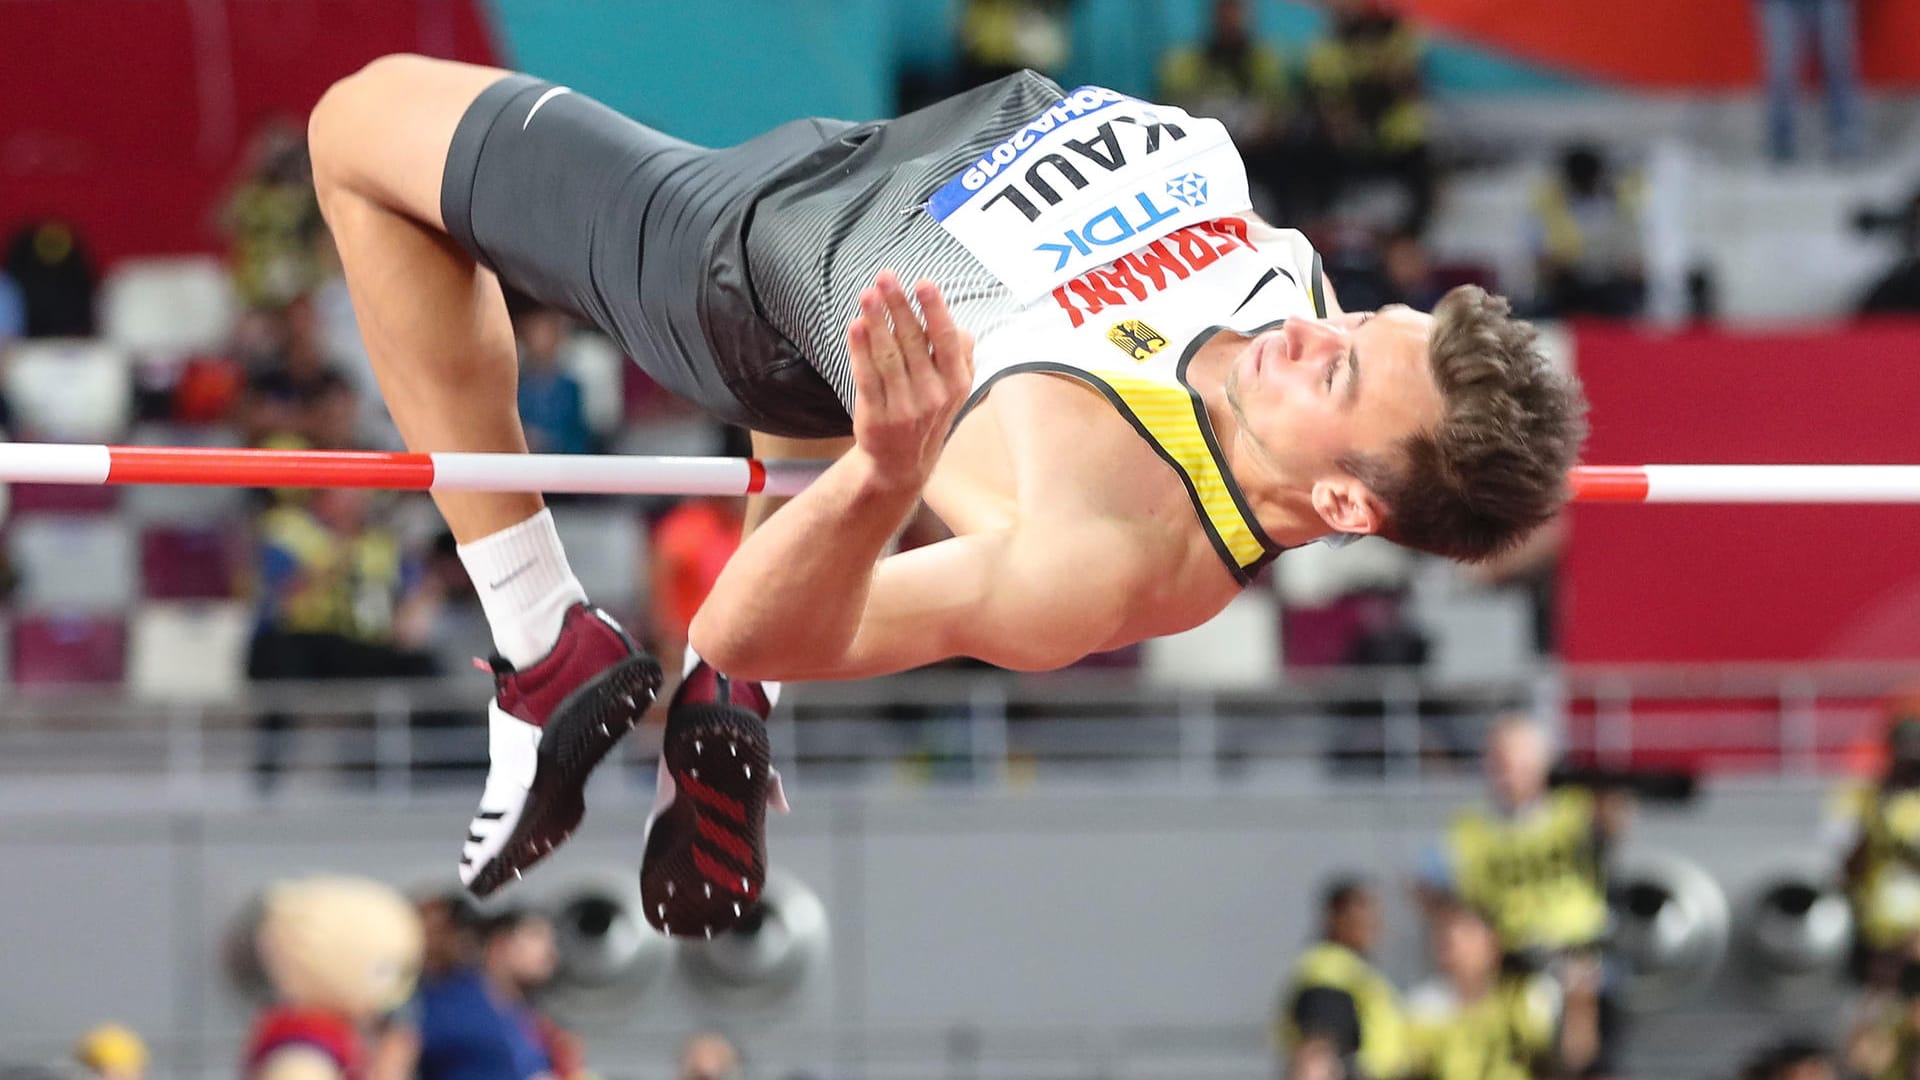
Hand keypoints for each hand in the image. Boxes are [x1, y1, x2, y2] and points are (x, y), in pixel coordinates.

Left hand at [847, 270, 973, 492]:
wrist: (901, 464)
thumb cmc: (928, 413)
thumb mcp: (955, 390)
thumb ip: (961, 357)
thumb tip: (961, 327)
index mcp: (956, 383)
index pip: (946, 340)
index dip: (935, 310)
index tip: (923, 283)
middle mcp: (934, 395)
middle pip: (914, 342)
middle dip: (899, 306)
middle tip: (885, 277)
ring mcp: (904, 407)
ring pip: (889, 357)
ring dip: (877, 322)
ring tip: (867, 294)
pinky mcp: (876, 416)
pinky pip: (867, 377)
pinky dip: (860, 351)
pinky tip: (855, 326)